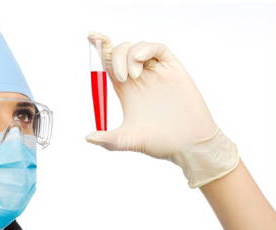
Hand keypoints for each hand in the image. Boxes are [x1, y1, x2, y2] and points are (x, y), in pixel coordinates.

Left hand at [85, 32, 238, 187]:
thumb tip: (88, 138)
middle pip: (119, 52)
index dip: (99, 48)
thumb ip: (108, 139)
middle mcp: (138, 78)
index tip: (91, 38)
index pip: (108, 64)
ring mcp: (156, 73)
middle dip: (111, 52)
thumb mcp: (128, 141)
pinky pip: (158, 49)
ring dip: (128, 55)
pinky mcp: (173, 70)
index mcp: (125, 90)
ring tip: (131, 77)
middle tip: (118, 76)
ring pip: (136, 47)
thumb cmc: (160, 143)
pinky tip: (139, 60)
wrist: (188, 145)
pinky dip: (146, 48)